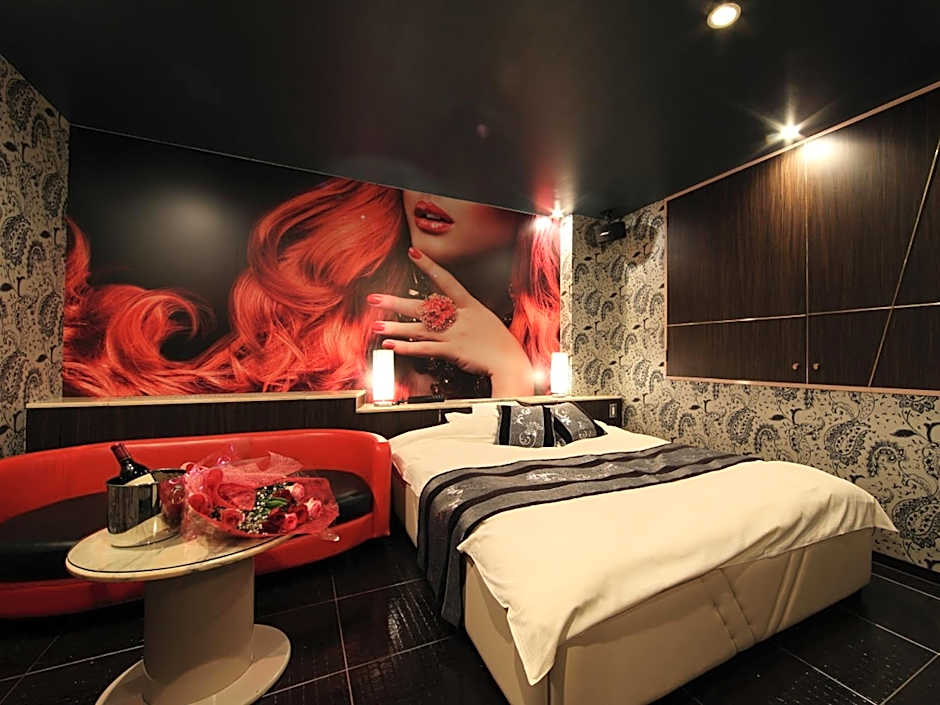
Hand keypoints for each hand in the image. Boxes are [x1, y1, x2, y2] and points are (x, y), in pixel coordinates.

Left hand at [366, 247, 533, 396]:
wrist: (511, 361)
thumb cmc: (499, 341)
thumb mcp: (484, 318)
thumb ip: (463, 312)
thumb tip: (445, 308)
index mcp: (468, 304)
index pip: (445, 280)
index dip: (429, 266)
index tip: (413, 253)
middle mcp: (459, 316)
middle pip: (422, 306)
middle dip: (395, 303)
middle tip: (374, 299)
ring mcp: (454, 334)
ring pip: (419, 329)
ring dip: (396, 328)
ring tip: (376, 326)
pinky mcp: (453, 351)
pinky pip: (426, 349)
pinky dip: (408, 348)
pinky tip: (392, 345)